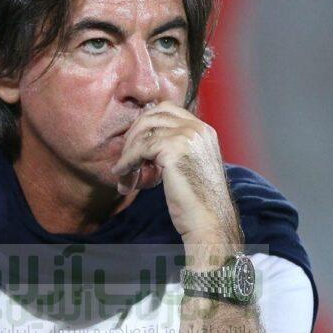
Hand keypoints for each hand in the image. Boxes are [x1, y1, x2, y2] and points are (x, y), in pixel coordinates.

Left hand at [111, 101, 241, 246]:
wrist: (210, 223)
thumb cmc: (199, 202)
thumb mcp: (190, 166)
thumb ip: (176, 148)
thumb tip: (146, 141)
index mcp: (203, 130)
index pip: (166, 110)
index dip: (146, 124)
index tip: (134, 144)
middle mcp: (198, 128)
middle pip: (152, 115)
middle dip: (134, 135)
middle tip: (125, 157)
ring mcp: (187, 136)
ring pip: (144, 131)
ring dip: (128, 151)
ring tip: (124, 172)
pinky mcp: (174, 149)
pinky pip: (140, 148)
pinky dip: (127, 161)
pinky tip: (122, 174)